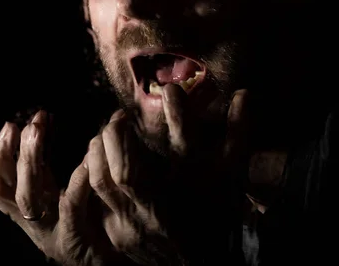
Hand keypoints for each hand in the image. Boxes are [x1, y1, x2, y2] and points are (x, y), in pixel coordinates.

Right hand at [0, 111, 122, 265]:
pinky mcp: (75, 242)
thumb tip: (40, 122)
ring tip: (39, 133)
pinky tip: (85, 161)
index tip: (8, 125)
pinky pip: (70, 209)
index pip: (0, 186)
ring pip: (28, 200)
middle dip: (13, 154)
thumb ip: (48, 168)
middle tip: (29, 124)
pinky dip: (75, 184)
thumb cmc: (92, 223)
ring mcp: (52, 234)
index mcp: (30, 213)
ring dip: (30, 163)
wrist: (110, 262)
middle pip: (7, 192)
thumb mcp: (62, 193)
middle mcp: (34, 225)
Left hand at [86, 85, 250, 264]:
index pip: (184, 144)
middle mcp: (161, 209)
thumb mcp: (232, 173)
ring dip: (99, 151)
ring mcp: (135, 226)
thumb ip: (238, 133)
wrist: (206, 263)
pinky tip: (100, 161)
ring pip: (101, 181)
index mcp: (193, 189)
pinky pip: (95, 200)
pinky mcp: (118, 235)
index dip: (177, 114)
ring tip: (106, 135)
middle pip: (125, 169)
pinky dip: (94, 175)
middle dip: (117, 134)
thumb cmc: (219, 213)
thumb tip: (244, 94)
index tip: (170, 90)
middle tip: (119, 116)